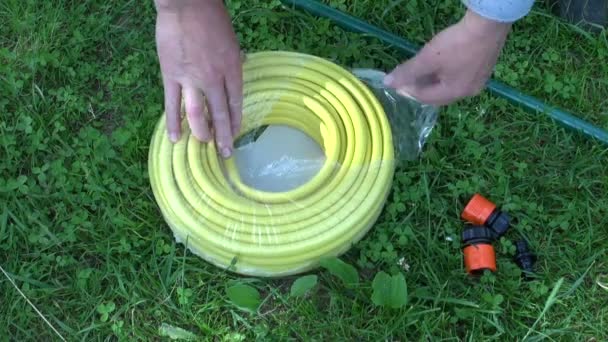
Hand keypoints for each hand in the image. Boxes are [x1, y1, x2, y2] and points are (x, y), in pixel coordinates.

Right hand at [155, 0, 241, 157]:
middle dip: (224, 136)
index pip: (235, 103)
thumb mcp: (231, 42)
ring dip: (202, 133)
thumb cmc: (212, 18)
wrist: (186, 4)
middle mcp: (213, 79)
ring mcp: (191, 79)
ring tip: (204, 145)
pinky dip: (173, 123)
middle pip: (220, 114)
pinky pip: (172, 105)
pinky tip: (175, 138)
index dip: (236, 121)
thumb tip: (230, 80)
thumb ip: (231, 64)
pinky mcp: (170, 76)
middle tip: (226, 152)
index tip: (236, 134)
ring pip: (197, 115)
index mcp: (232, 69)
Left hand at [383, 10, 510, 104]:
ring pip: (449, 86)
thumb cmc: (456, 45)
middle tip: (408, 77)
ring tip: (422, 70)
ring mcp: (479, 80)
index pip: (426, 98)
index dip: (409, 90)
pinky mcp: (484, 68)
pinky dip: (446, 74)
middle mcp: (469, 92)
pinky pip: (459, 77)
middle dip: (421, 88)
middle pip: (438, 95)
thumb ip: (407, 72)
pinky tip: (441, 64)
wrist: (487, 25)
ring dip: (433, 81)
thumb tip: (387, 83)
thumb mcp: (428, 58)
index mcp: (455, 93)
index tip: (397, 81)